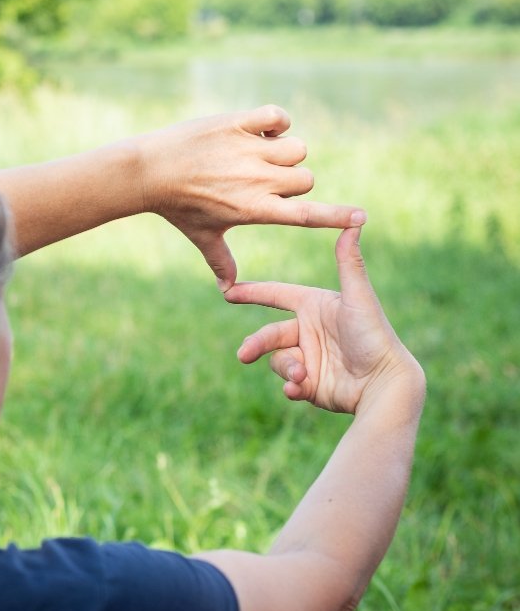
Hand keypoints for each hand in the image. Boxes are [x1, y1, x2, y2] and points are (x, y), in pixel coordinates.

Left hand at [132, 105, 364, 290]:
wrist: (149, 171)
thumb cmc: (176, 207)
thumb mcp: (201, 236)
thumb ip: (221, 261)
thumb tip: (229, 291)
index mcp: (254, 210)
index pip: (305, 216)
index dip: (336, 217)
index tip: (361, 218)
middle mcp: (257, 181)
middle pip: (305, 178)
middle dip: (291, 180)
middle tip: (261, 181)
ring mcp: (248, 150)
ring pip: (296, 147)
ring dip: (284, 151)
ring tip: (256, 155)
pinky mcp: (238, 124)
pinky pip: (278, 117)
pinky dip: (275, 121)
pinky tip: (258, 130)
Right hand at [224, 228, 417, 413]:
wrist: (384, 384)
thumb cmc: (374, 336)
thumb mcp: (358, 298)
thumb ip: (349, 262)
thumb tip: (355, 220)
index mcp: (315, 307)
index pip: (277, 295)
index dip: (252, 292)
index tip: (227, 290)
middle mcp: (309, 331)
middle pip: (269, 334)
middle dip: (255, 344)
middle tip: (244, 355)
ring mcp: (308, 358)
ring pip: (278, 360)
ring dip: (286, 369)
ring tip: (300, 377)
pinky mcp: (310, 384)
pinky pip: (288, 383)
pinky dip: (291, 387)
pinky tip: (299, 390)